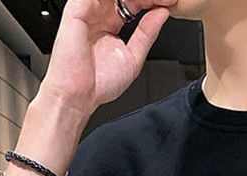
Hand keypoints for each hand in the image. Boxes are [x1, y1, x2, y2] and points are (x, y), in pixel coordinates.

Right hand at [39, 0, 177, 117]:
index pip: (134, 3)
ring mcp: (88, 9)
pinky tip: (130, 0)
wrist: (79, 95)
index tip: (169, 3)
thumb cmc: (99, 83)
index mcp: (111, 24)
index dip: (151, 1)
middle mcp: (100, 14)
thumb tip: (162, 14)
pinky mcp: (77, 9)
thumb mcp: (134, 57)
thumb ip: (147, 33)